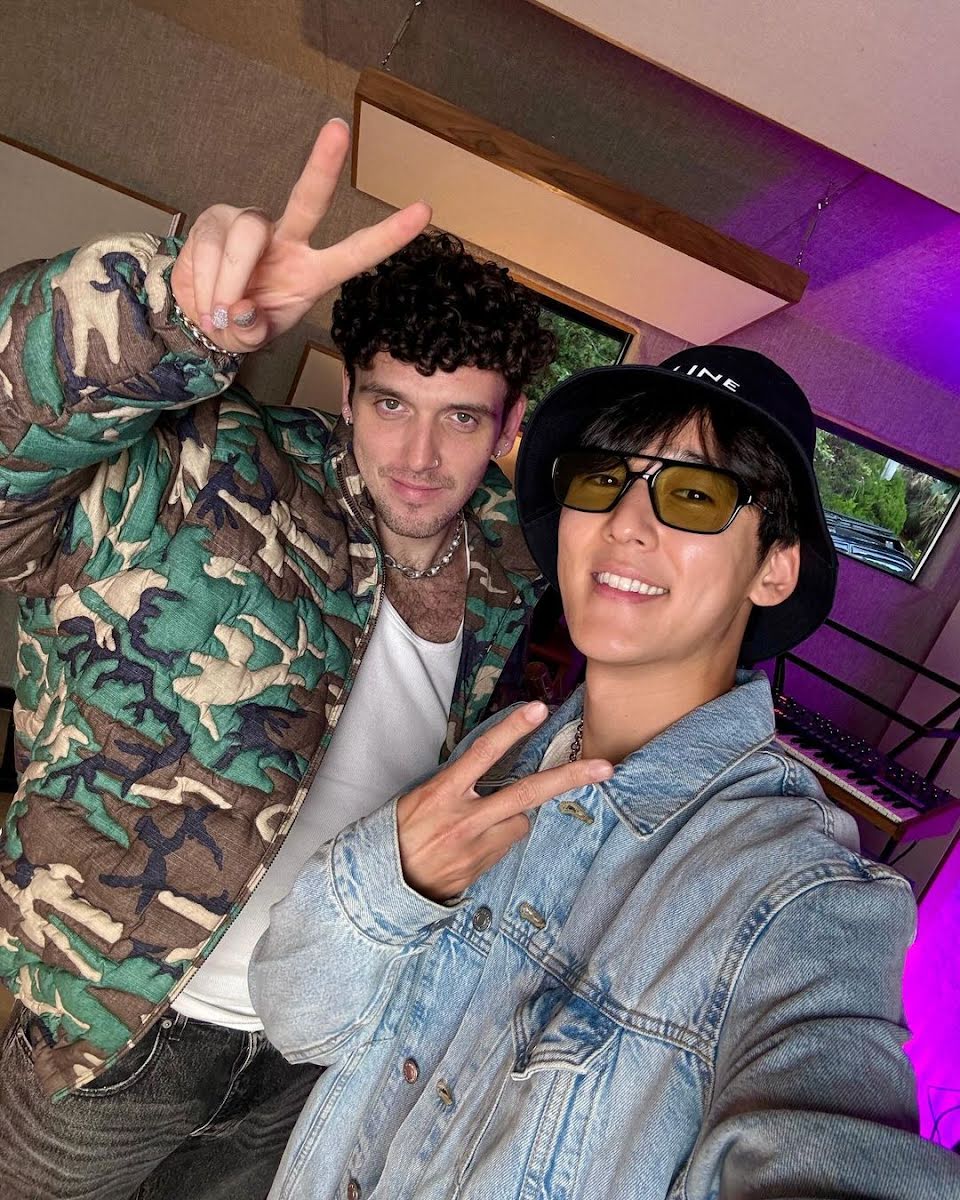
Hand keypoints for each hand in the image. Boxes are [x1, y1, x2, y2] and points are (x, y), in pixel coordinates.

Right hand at [170, 118, 430, 353]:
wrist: (201, 316)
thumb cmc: (243, 325)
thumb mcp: (254, 339)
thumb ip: (251, 332)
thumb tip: (239, 312)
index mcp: (313, 272)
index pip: (357, 251)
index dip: (389, 235)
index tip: (425, 211)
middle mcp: (288, 240)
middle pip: (307, 200)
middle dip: (324, 166)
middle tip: (340, 128)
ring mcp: (250, 225)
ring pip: (245, 238)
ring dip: (230, 283)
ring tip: (219, 313)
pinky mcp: (215, 220)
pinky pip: (211, 250)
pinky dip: (204, 285)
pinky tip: (205, 299)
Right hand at [396, 703, 612, 902]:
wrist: (384, 886)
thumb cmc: (400, 832)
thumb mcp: (418, 797)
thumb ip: (455, 783)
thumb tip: (489, 771)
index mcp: (443, 792)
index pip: (483, 753)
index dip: (512, 729)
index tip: (538, 709)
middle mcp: (464, 817)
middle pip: (526, 792)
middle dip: (569, 778)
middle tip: (606, 767)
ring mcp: (476, 846)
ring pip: (520, 821)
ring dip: (512, 817)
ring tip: (479, 825)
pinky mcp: (482, 868)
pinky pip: (507, 844)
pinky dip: (500, 838)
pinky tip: (473, 844)